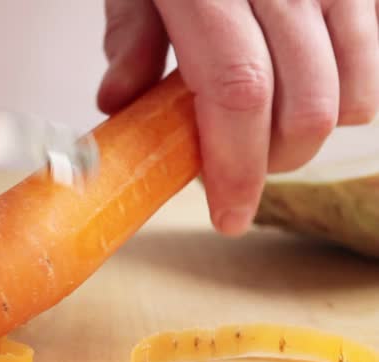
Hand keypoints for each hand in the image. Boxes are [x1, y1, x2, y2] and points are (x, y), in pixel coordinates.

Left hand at [97, 0, 378, 235]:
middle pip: (304, 103)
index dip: (237, 166)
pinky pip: (374, 55)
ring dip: (313, 135)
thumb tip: (120, 104)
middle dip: (275, 162)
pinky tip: (308, 91)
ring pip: (353, 89)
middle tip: (239, 176)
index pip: (237, 91)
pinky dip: (350, 92)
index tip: (228, 214)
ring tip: (269, 136)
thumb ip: (130, 35)